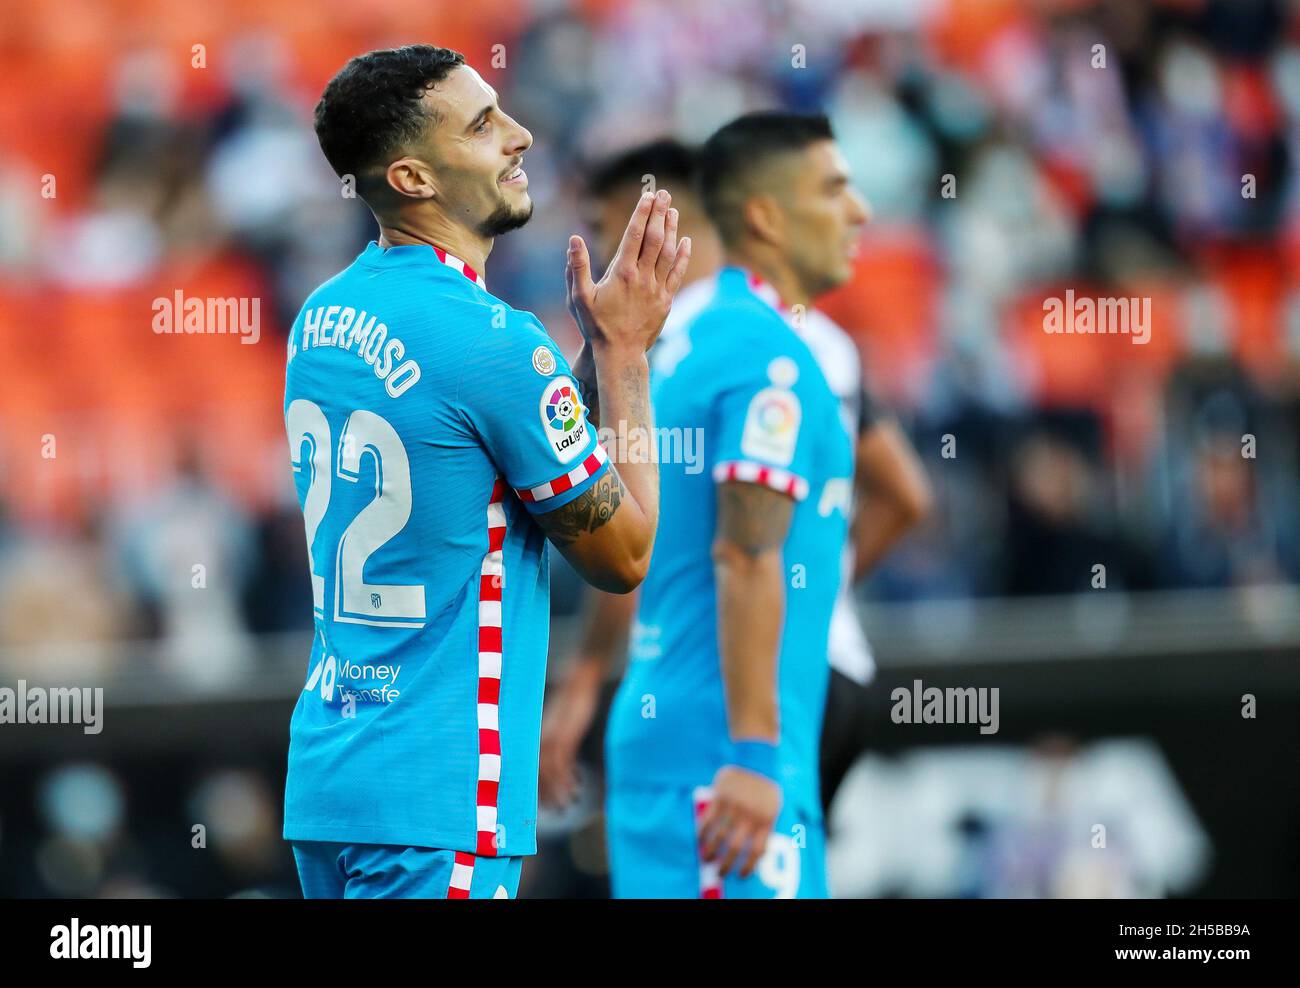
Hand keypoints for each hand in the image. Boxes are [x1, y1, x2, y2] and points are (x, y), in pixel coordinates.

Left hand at [538, 663, 601, 807]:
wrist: (580, 676)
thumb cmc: (573, 697)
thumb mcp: (562, 718)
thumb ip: (559, 735)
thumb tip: (561, 751)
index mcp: (540, 734)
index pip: (532, 766)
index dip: (537, 786)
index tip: (541, 803)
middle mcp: (542, 737)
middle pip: (538, 773)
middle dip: (546, 794)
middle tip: (555, 811)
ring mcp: (554, 736)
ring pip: (550, 772)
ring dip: (558, 791)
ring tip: (566, 806)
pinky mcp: (567, 734)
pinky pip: (564, 763)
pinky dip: (568, 779)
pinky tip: (576, 788)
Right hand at [566, 189, 691, 354]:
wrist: (620, 354)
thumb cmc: (595, 326)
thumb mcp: (579, 297)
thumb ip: (576, 267)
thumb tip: (573, 240)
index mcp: (621, 273)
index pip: (634, 235)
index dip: (642, 213)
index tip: (648, 195)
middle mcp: (642, 278)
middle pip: (655, 239)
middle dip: (659, 214)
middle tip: (664, 194)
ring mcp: (656, 289)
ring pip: (668, 253)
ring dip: (672, 230)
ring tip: (673, 211)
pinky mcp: (666, 301)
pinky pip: (677, 274)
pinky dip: (683, 256)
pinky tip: (685, 241)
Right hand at [697, 765, 781, 878]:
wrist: (754, 761)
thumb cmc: (765, 789)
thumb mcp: (773, 808)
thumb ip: (764, 828)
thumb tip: (753, 855)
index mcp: (766, 820)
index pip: (756, 851)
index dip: (748, 867)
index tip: (741, 874)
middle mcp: (750, 815)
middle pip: (735, 848)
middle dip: (726, 864)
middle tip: (720, 873)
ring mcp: (734, 806)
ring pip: (719, 836)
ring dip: (711, 851)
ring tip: (706, 859)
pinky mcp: (720, 797)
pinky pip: (708, 820)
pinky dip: (702, 833)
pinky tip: (699, 840)